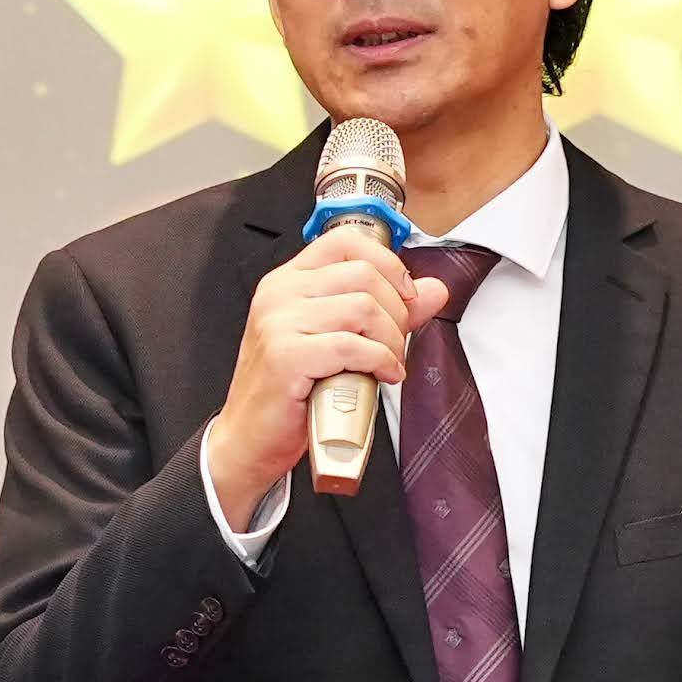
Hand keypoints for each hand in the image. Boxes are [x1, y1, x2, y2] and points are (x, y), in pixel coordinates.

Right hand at [204, 224, 446, 523]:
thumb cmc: (288, 393)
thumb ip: (386, 311)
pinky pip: (351, 346)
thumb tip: (433, 290)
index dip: (388, 263)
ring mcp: (279, 322)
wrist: (248, 439)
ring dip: (390, 341)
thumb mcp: (336, 341)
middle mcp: (279, 293)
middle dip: (397, 312)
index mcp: (288, 281)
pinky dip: (379, 361)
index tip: (406, 294)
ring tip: (387, 363)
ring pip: (362, 309)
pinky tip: (381, 376)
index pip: (345, 241)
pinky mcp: (285, 356)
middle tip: (395, 343)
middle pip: (363, 275)